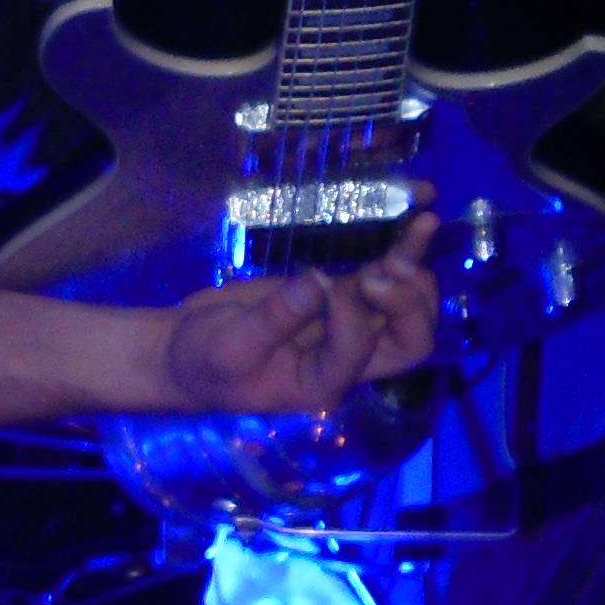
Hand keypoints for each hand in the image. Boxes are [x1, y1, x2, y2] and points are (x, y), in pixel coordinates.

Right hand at [160, 211, 438, 410]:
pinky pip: (388, 279)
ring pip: (410, 309)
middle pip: (410, 342)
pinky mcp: (342, 298)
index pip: (359, 350)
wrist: (186, 351)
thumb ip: (273, 320)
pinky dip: (407, 252)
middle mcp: (348, 361)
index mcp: (322, 384)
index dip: (348, 312)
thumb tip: (316, 282)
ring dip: (416, 271)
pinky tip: (418, 220)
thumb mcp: (228, 346)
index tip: (313, 283)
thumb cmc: (202, 361)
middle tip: (382, 271)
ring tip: (416, 229)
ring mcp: (350, 327)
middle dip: (408, 302)